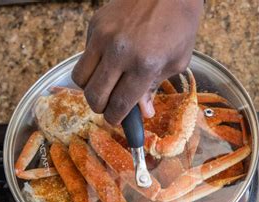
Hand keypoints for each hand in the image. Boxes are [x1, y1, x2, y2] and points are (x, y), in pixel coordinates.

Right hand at [72, 0, 203, 124]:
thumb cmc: (178, 24)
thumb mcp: (176, 62)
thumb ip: (154, 88)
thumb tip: (143, 112)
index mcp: (145, 65)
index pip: (120, 104)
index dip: (115, 118)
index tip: (115, 119)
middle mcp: (120, 52)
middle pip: (95, 96)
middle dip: (100, 108)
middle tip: (108, 106)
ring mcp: (104, 37)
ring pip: (80, 79)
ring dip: (90, 89)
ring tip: (104, 86)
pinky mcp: (95, 25)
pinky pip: (84, 56)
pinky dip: (92, 64)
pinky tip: (108, 59)